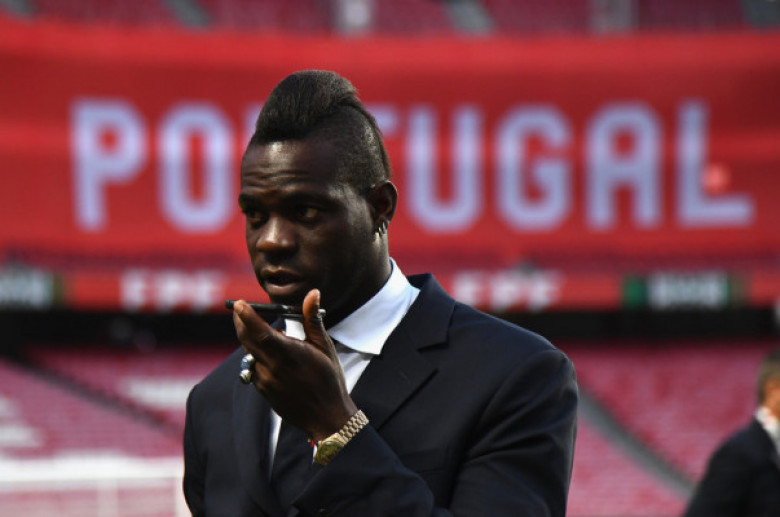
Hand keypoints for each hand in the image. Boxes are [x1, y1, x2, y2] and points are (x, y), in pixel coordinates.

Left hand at [232, 289, 357, 441]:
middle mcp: (272, 368)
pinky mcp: (262, 390)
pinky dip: (256, 355)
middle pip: (246, 340)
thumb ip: (313, 319)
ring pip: (248, 353)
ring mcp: (265, 381)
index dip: (247, 317)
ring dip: (250, 339)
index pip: (260, 332)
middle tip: (241, 309)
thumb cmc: (329, 379)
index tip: (239, 304)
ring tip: (269, 333)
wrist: (326, 417)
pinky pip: (252, 367)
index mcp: (289, 355)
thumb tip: (313, 293)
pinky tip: (272, 354)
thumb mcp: (325, 347)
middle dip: (241, 322)